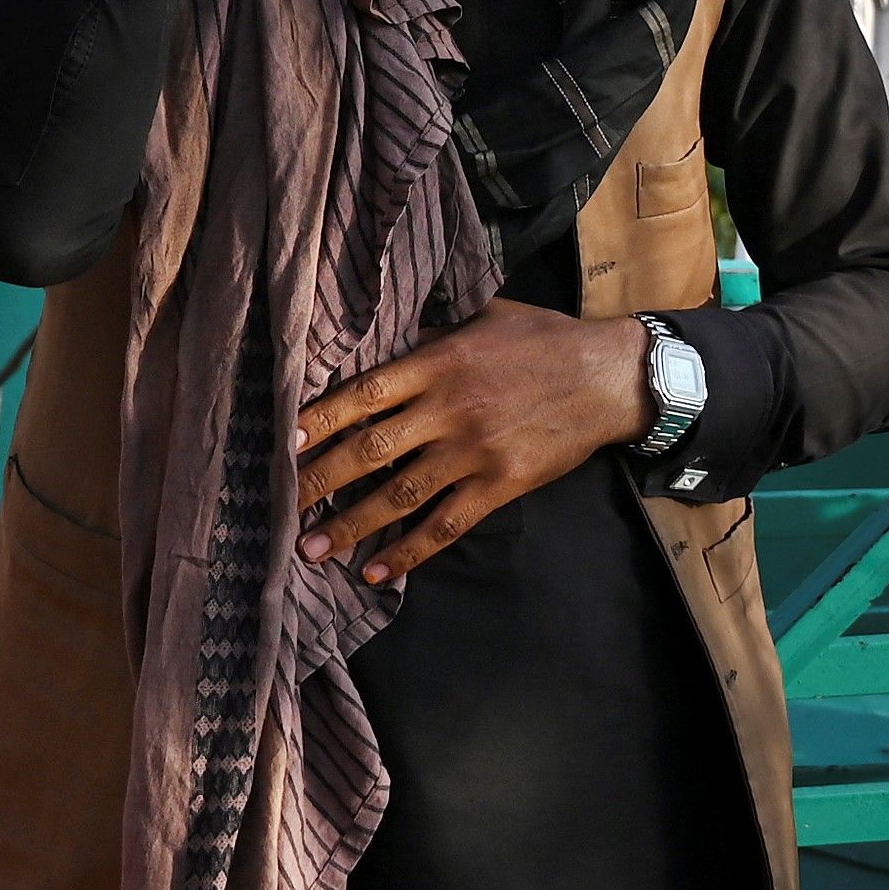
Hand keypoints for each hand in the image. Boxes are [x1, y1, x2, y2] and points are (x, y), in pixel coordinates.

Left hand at [295, 304, 649, 584]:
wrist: (610, 376)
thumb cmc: (545, 340)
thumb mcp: (484, 317)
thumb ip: (433, 336)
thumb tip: (387, 344)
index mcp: (438, 362)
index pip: (364, 393)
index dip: (320, 417)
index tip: (283, 439)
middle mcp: (449, 409)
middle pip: (369, 449)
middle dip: (318, 480)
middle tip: (278, 505)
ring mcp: (474, 451)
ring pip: (399, 494)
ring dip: (352, 525)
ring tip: (312, 549)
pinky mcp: (500, 484)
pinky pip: (446, 524)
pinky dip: (409, 552)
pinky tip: (377, 572)